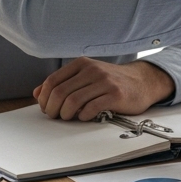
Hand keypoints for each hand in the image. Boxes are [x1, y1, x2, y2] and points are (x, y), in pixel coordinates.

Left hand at [32, 58, 174, 120]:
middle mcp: (92, 70)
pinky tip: (85, 117)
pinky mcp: (115, 95)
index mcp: (82, 64)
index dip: (45, 98)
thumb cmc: (112, 82)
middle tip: (55, 116)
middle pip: (60, 92)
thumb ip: (63, 83)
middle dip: (52, 108)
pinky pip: (91, 108)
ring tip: (68, 117)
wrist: (143, 82)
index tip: (46, 108)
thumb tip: (37, 93)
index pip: (52, 81)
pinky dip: (83, 116)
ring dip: (66, 114)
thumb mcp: (86, 77)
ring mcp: (104, 82)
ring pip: (72, 101)